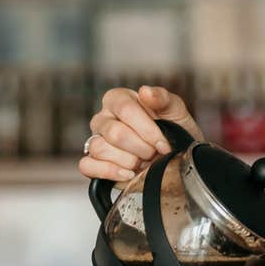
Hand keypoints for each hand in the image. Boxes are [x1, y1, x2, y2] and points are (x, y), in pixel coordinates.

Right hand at [78, 86, 203, 182]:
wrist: (177, 157)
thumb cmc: (175, 130)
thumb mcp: (175, 110)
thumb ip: (162, 98)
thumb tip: (145, 92)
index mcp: (119, 99)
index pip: (125, 109)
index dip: (147, 129)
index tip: (163, 144)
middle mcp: (104, 118)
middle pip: (114, 133)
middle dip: (141, 148)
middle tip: (154, 154)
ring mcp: (96, 140)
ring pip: (100, 149)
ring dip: (129, 162)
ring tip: (144, 163)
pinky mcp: (93, 163)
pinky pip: (87, 166)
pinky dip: (110, 172)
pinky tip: (129, 174)